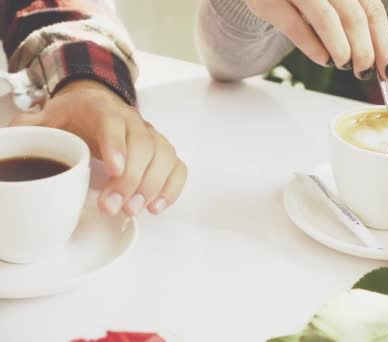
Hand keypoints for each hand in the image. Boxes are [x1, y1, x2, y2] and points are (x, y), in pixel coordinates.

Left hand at [10, 80, 186, 216]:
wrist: (97, 105)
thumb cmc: (72, 117)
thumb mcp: (44, 118)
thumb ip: (27, 128)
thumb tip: (8, 143)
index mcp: (101, 109)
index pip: (114, 123)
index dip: (117, 145)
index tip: (113, 169)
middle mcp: (133, 120)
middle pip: (144, 146)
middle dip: (132, 180)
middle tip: (114, 207)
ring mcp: (152, 136)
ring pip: (165, 157)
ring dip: (153, 186)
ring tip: (135, 211)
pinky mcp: (163, 152)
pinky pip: (178, 168)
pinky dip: (172, 188)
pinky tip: (156, 207)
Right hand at [245, 0, 387, 79]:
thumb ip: (353, 15)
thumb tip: (379, 56)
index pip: (373, 8)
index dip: (383, 42)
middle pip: (354, 16)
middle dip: (365, 51)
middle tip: (366, 72)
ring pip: (328, 20)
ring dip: (342, 50)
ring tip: (346, 65)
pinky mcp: (267, 1)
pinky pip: (296, 27)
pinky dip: (313, 48)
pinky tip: (324, 60)